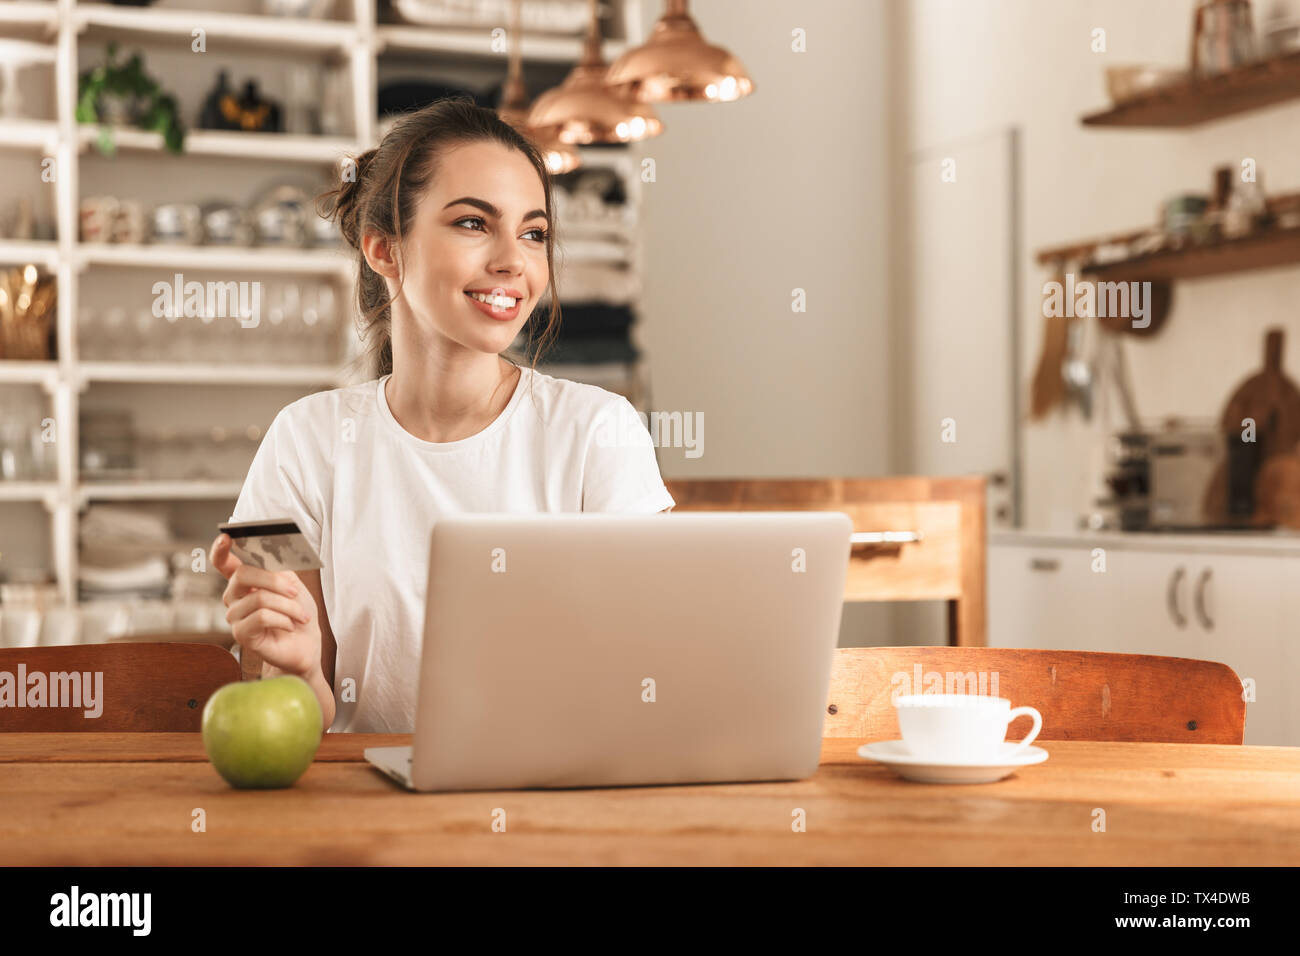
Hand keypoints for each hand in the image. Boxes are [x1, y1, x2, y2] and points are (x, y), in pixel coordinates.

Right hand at [210, 533, 321, 679]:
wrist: (306, 644)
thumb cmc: (298, 613)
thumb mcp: (292, 585)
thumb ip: (278, 570)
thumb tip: (270, 557)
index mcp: (244, 581)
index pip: (223, 562)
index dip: (220, 549)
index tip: (226, 536)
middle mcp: (234, 596)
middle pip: (243, 575)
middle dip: (275, 581)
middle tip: (295, 591)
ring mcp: (235, 616)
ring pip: (259, 598)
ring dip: (288, 606)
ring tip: (301, 616)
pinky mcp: (241, 634)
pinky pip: (261, 617)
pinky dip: (283, 619)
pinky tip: (290, 626)